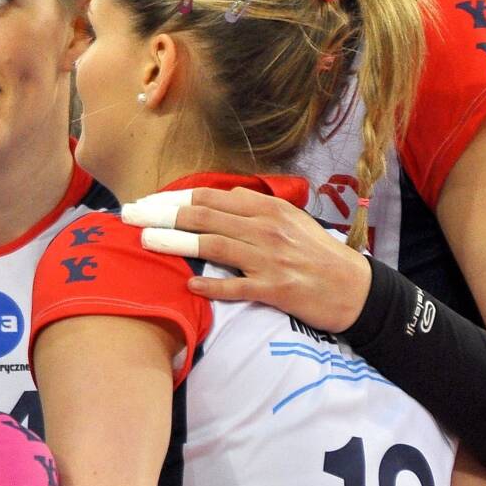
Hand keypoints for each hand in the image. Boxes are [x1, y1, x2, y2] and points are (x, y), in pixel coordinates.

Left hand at [122, 186, 371, 332]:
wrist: (355, 288)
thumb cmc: (317, 254)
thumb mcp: (289, 220)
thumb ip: (254, 208)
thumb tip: (219, 197)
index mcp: (267, 208)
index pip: (211, 197)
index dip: (174, 198)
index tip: (146, 201)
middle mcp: (265, 228)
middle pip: (204, 216)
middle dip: (162, 214)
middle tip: (130, 215)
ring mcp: (269, 258)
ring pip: (212, 245)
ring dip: (175, 243)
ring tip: (146, 242)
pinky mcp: (274, 288)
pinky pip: (236, 286)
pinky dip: (211, 285)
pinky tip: (189, 285)